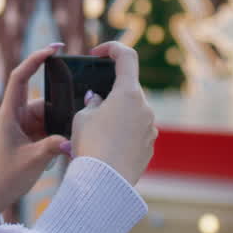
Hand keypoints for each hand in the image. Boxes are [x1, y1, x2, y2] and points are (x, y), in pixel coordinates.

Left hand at [0, 43, 68, 220]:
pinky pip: (49, 126)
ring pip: (49, 114)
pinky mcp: (31, 135)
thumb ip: (52, 148)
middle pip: (42, 98)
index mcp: (9, 113)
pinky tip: (66, 145)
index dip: (35, 59)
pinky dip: (59, 133)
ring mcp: (24, 125)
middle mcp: (16, 115)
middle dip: (59, 102)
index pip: (20, 77)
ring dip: (60, 124)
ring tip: (66, 139)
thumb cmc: (6, 176)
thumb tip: (70, 141)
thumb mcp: (31, 161)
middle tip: (76, 105)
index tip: (53, 49)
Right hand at [70, 42, 155, 184]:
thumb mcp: (82, 118)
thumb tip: (98, 100)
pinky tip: (105, 148)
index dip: (112, 49)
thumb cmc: (91, 145)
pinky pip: (135, 133)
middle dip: (109, 93)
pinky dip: (122, 134)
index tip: (98, 54)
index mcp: (128, 93)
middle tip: (89, 105)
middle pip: (127, 89)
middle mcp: (145, 108)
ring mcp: (150, 128)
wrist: (105, 183)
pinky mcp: (149, 147)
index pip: (126, 56)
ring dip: (116, 115)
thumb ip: (91, 103)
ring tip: (95, 132)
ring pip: (132, 113)